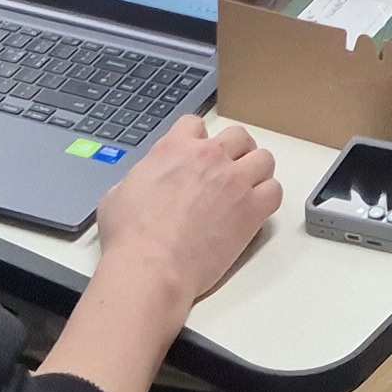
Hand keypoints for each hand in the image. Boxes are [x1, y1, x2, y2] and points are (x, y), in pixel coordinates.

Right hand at [94, 117, 279, 304]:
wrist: (151, 266)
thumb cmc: (130, 237)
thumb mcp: (117, 194)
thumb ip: (140, 178)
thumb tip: (142, 183)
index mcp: (175, 148)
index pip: (196, 124)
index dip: (198, 141)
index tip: (199, 158)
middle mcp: (209, 156)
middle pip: (238, 136)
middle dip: (236, 152)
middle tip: (230, 173)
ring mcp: (234, 180)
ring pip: (263, 159)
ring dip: (256, 172)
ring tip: (247, 191)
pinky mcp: (251, 209)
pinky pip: (274, 191)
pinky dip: (268, 199)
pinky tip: (255, 211)